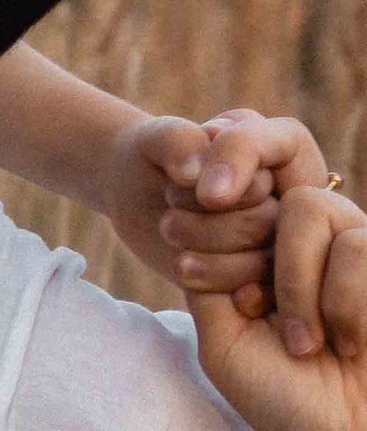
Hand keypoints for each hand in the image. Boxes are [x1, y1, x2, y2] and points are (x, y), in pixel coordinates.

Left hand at [120, 108, 329, 315]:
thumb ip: (176, 140)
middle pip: (266, 219)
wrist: (139, 194)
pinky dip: (214, 283)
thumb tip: (193, 170)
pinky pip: (253, 292)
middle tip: (170, 200)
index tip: (189, 183)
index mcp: (282, 144)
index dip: (232, 166)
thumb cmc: (152, 158)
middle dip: (208, 217)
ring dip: (205, 248)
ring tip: (170, 226)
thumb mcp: (153, 138)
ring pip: (262, 261)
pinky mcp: (262, 273)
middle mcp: (291, 190)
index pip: (273, 151)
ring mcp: (281, 235)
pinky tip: (185, 268)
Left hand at [191, 182, 366, 430]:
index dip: (210, 215)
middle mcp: (311, 248)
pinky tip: (350, 345)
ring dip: (298, 287)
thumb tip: (192, 206)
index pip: (232, 198)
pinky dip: (342, 304)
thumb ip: (207, 277)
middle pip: (263, 190)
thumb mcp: (224, 341)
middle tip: (256, 309)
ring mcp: (355, 251)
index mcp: (264, 261)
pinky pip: (355, 245)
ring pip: (310, 208)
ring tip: (310, 344)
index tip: (195, 265)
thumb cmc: (288, 405)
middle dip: (245, 246)